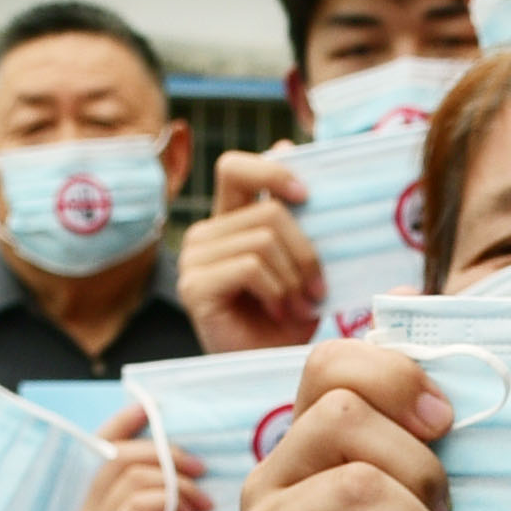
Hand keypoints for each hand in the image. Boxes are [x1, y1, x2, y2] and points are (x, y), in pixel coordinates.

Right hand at [73, 407, 244, 510]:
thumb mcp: (178, 492)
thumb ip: (162, 463)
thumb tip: (163, 418)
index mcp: (96, 501)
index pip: (99, 449)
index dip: (122, 423)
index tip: (150, 408)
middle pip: (117, 457)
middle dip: (167, 456)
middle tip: (201, 471)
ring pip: (132, 479)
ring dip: (179, 484)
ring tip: (202, 503)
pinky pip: (139, 504)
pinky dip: (174, 502)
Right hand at [176, 147, 324, 346]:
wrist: (272, 368)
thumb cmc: (290, 317)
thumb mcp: (302, 257)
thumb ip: (296, 210)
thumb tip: (288, 142)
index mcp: (229, 219)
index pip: (235, 167)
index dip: (271, 169)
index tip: (307, 194)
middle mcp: (205, 234)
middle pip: (268, 211)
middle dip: (306, 252)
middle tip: (317, 290)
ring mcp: (194, 260)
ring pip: (263, 239)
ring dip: (295, 279)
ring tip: (300, 306)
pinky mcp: (194, 287)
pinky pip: (249, 267)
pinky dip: (277, 291)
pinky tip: (280, 313)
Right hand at [231, 341, 501, 510]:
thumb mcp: (455, 504)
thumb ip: (439, 435)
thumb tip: (454, 361)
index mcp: (312, 452)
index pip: (332, 362)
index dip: (398, 379)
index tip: (447, 427)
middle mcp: (271, 485)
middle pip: (344, 414)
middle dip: (421, 474)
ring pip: (353, 484)